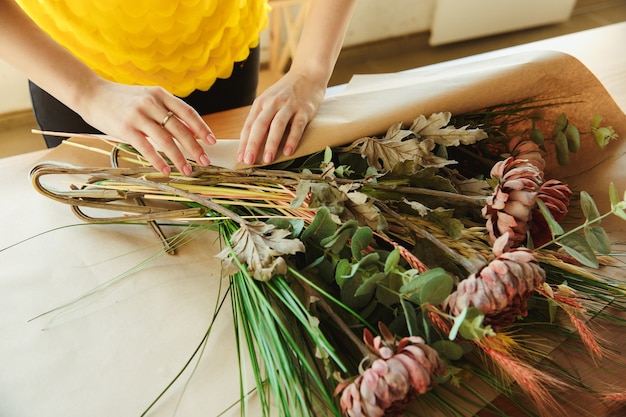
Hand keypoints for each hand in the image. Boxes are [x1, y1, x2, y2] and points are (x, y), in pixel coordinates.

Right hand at [80, 80, 215, 175]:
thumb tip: (190, 130)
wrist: (91, 93)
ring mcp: (139, 115)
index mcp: (160, 94)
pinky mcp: (126, 128)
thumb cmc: (122, 99)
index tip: (212, 141)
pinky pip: (147, 148)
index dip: (202, 127)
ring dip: (179, 157)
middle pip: (180, 128)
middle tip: (205, 160)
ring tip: (188, 170)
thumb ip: (167, 110)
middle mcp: (152, 103)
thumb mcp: (147, 97)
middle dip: (195, 147)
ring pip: (166, 140)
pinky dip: (159, 161)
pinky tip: (166, 170)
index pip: (187, 111)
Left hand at [237, 70, 325, 164]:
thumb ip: (261, 118)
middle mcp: (273, 103)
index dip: (244, 142)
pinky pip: (297, 126)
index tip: (240, 158)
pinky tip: (288, 151)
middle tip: (248, 161)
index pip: (249, 125)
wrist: (308, 74)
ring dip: (271, 143)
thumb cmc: (286, 92)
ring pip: (277, 126)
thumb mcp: (269, 101)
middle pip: (260, 125)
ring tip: (267, 160)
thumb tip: (250, 142)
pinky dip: (292, 139)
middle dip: (253, 144)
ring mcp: (289, 106)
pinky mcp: (304, 109)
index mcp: (261, 103)